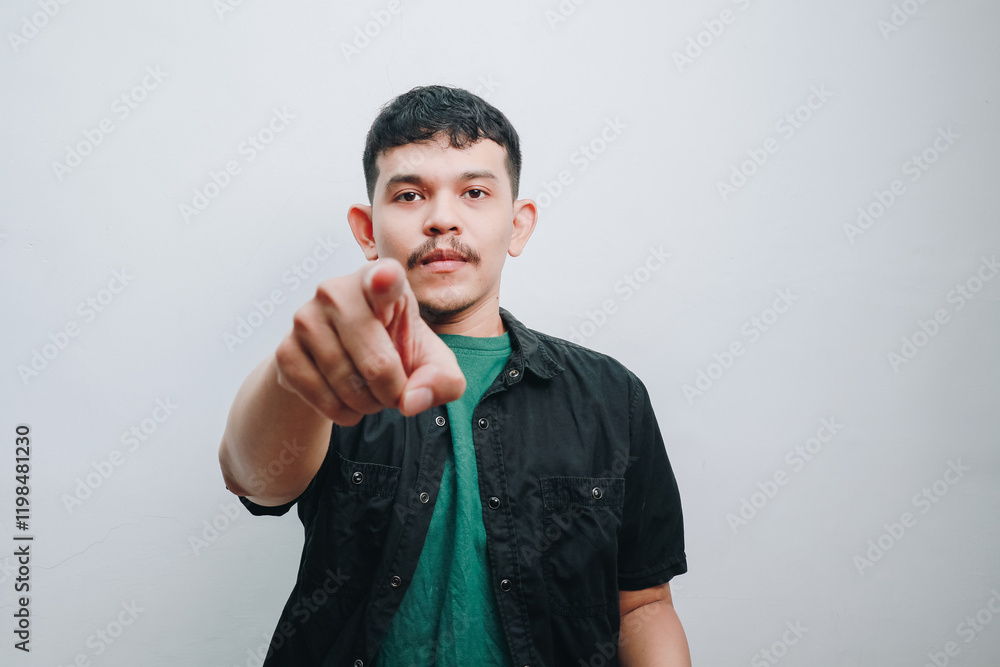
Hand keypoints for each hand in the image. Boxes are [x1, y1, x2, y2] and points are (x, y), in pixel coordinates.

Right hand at [274, 258, 465, 425]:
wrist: (344, 359)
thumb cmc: (396, 348)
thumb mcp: (431, 361)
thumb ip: (442, 379)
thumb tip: (411, 400)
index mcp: (382, 279)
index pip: (384, 278)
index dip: (384, 281)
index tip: (384, 277)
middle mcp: (338, 290)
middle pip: (378, 364)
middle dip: (393, 393)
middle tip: (394, 389)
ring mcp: (305, 318)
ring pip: (349, 386)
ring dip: (368, 405)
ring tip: (370, 391)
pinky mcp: (285, 349)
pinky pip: (322, 399)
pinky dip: (342, 412)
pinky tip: (346, 399)